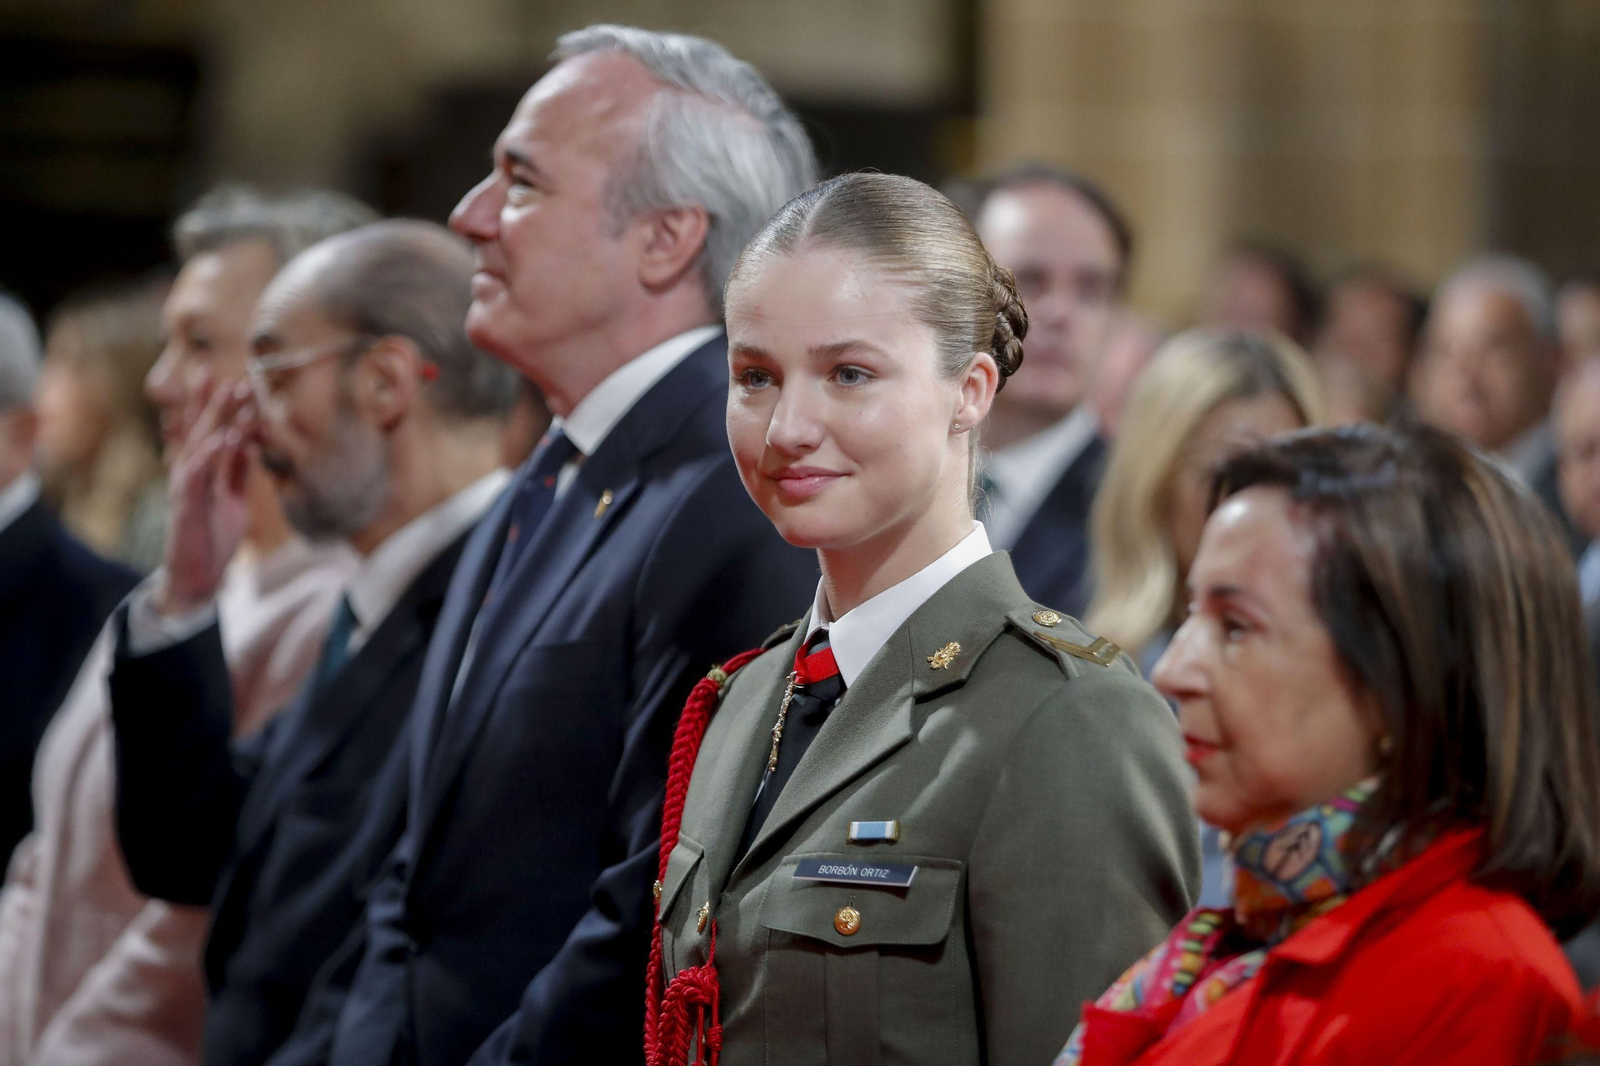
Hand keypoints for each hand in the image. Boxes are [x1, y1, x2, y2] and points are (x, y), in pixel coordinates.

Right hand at [154, 375, 262, 615]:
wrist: (198, 576)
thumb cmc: (213, 536)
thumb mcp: (233, 498)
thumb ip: (238, 471)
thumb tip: (250, 443)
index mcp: (201, 470)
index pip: (209, 432)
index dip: (216, 406)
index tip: (231, 379)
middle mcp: (189, 472)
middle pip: (204, 430)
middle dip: (218, 402)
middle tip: (235, 377)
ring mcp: (185, 486)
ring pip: (199, 444)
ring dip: (215, 418)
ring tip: (229, 393)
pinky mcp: (186, 505)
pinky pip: (197, 474)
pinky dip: (208, 454)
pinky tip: (222, 437)